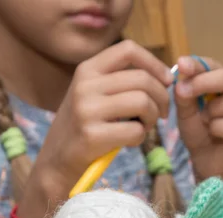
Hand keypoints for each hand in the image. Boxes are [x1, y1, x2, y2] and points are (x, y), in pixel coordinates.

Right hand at [19, 40, 172, 217]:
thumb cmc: (85, 127)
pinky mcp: (92, 135)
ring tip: (144, 126)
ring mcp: (86, 109)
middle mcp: (85, 85)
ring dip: (151, 118)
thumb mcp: (93, 94)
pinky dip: (140, 137)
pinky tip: (128, 141)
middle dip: (162, 98)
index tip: (167, 81)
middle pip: (142, 79)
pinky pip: (135, 131)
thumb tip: (165, 77)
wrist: (56, 162)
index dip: (155, 64)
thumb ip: (120, 82)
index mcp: (87, 70)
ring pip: (143, 102)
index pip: (128, 49)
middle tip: (161, 113)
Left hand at [174, 56, 222, 180]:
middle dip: (207, 82)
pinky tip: (213, 133)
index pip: (216, 66)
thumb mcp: (186, 110)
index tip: (181, 64)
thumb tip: (181, 75)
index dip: (199, 64)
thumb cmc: (199, 132)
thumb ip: (184, 93)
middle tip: (185, 91)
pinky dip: (218, 128)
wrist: (206, 162)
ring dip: (215, 109)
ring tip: (205, 120)